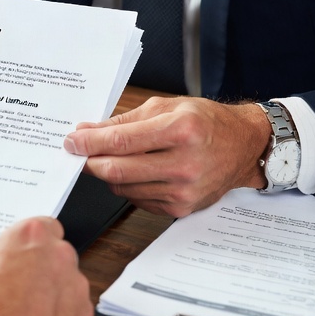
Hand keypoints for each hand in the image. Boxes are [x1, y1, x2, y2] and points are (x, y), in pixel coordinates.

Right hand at [0, 217, 91, 315]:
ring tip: (29, 313)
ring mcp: (75, 285)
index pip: (43, 225)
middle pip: (57, 254)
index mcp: (30, 237)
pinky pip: (74, 309)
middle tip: (22, 286)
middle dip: (43, 267)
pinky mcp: (84, 315)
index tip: (25, 253)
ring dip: (54, 292)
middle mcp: (58, 255)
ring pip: (68, 282)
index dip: (32, 242)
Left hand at [64, 97, 269, 216]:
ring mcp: (184, 191)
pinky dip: (128, 186)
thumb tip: (87, 131)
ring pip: (124, 188)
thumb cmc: (205, 122)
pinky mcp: (182, 209)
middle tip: (78, 153)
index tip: (71, 141)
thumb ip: (124, 121)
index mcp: (181, 130)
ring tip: (111, 158)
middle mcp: (184, 164)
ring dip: (109, 174)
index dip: (89, 143)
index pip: (121, 141)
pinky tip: (136, 171)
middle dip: (91, 161)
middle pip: (118, 170)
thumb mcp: (167, 107)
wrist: (243, 147)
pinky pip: (138, 200)